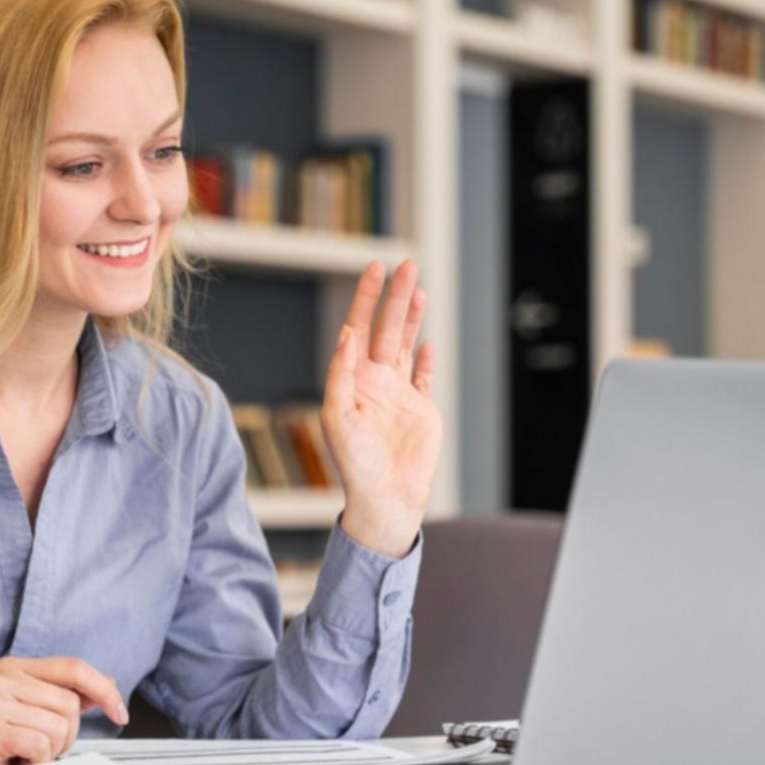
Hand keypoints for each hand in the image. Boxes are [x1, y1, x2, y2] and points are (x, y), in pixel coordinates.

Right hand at [0, 656, 128, 764]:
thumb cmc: (8, 747)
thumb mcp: (44, 714)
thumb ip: (72, 695)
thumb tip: (110, 684)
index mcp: (15, 666)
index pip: (74, 667)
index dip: (104, 690)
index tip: (121, 714)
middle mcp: (0, 676)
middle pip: (69, 703)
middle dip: (66, 734)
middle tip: (39, 746)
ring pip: (58, 726)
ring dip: (49, 750)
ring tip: (25, 754)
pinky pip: (40, 744)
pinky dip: (37, 761)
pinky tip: (17, 762)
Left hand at [321, 260, 442, 557]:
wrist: (386, 498)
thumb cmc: (354, 463)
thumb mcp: (337, 416)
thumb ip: (340, 373)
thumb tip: (348, 334)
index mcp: (352, 379)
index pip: (358, 328)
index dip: (366, 299)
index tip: (375, 269)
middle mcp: (374, 382)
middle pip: (386, 329)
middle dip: (395, 297)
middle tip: (407, 266)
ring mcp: (399, 395)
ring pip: (406, 345)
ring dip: (412, 317)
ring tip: (419, 288)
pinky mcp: (421, 410)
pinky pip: (423, 377)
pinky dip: (425, 359)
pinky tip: (427, 341)